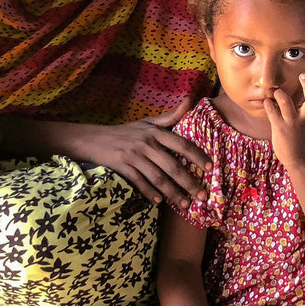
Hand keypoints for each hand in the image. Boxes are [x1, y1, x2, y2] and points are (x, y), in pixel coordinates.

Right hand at [90, 101, 211, 206]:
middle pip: (173, 166)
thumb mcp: (148, 122)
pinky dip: (150, 193)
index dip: (197, 156)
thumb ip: (170, 116)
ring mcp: (134, 156)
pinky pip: (140, 183)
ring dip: (173, 193)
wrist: (94, 139)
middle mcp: (147, 143)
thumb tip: (190, 101)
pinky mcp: (123, 167)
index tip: (210, 168)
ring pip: (158, 178)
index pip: (182, 144)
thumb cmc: (126, 132)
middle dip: (189, 182)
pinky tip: (160, 202)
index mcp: (156, 132)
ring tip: (184, 204)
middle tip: (202, 196)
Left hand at [264, 73, 304, 168]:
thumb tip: (291, 89)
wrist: (299, 160)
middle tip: (304, 75)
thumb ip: (302, 107)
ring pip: (286, 103)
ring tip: (277, 93)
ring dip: (279, 94)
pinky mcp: (279, 128)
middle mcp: (304, 117)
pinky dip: (268, 104)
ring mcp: (292, 123)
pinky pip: (271, 111)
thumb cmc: (300, 136)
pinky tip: (267, 103)